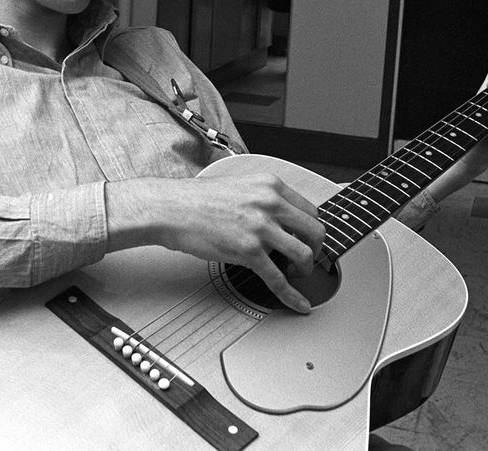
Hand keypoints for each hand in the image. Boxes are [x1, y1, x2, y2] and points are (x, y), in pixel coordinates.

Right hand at [105, 175, 326, 312]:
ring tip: (296, 274)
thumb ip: (262, 199)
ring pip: (304, 254)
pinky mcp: (249, 251)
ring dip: (305, 270)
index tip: (309, 240)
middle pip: (315, 230)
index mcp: (270, 185)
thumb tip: (276, 219)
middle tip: (308, 259)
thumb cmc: (195, 199)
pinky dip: (293, 295)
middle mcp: (270, 203)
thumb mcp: (239, 186)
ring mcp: (261, 228)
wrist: (171, 208)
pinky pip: (279, 279)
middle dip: (317, 249)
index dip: (311, 229)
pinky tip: (299, 303)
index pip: (309, 209)